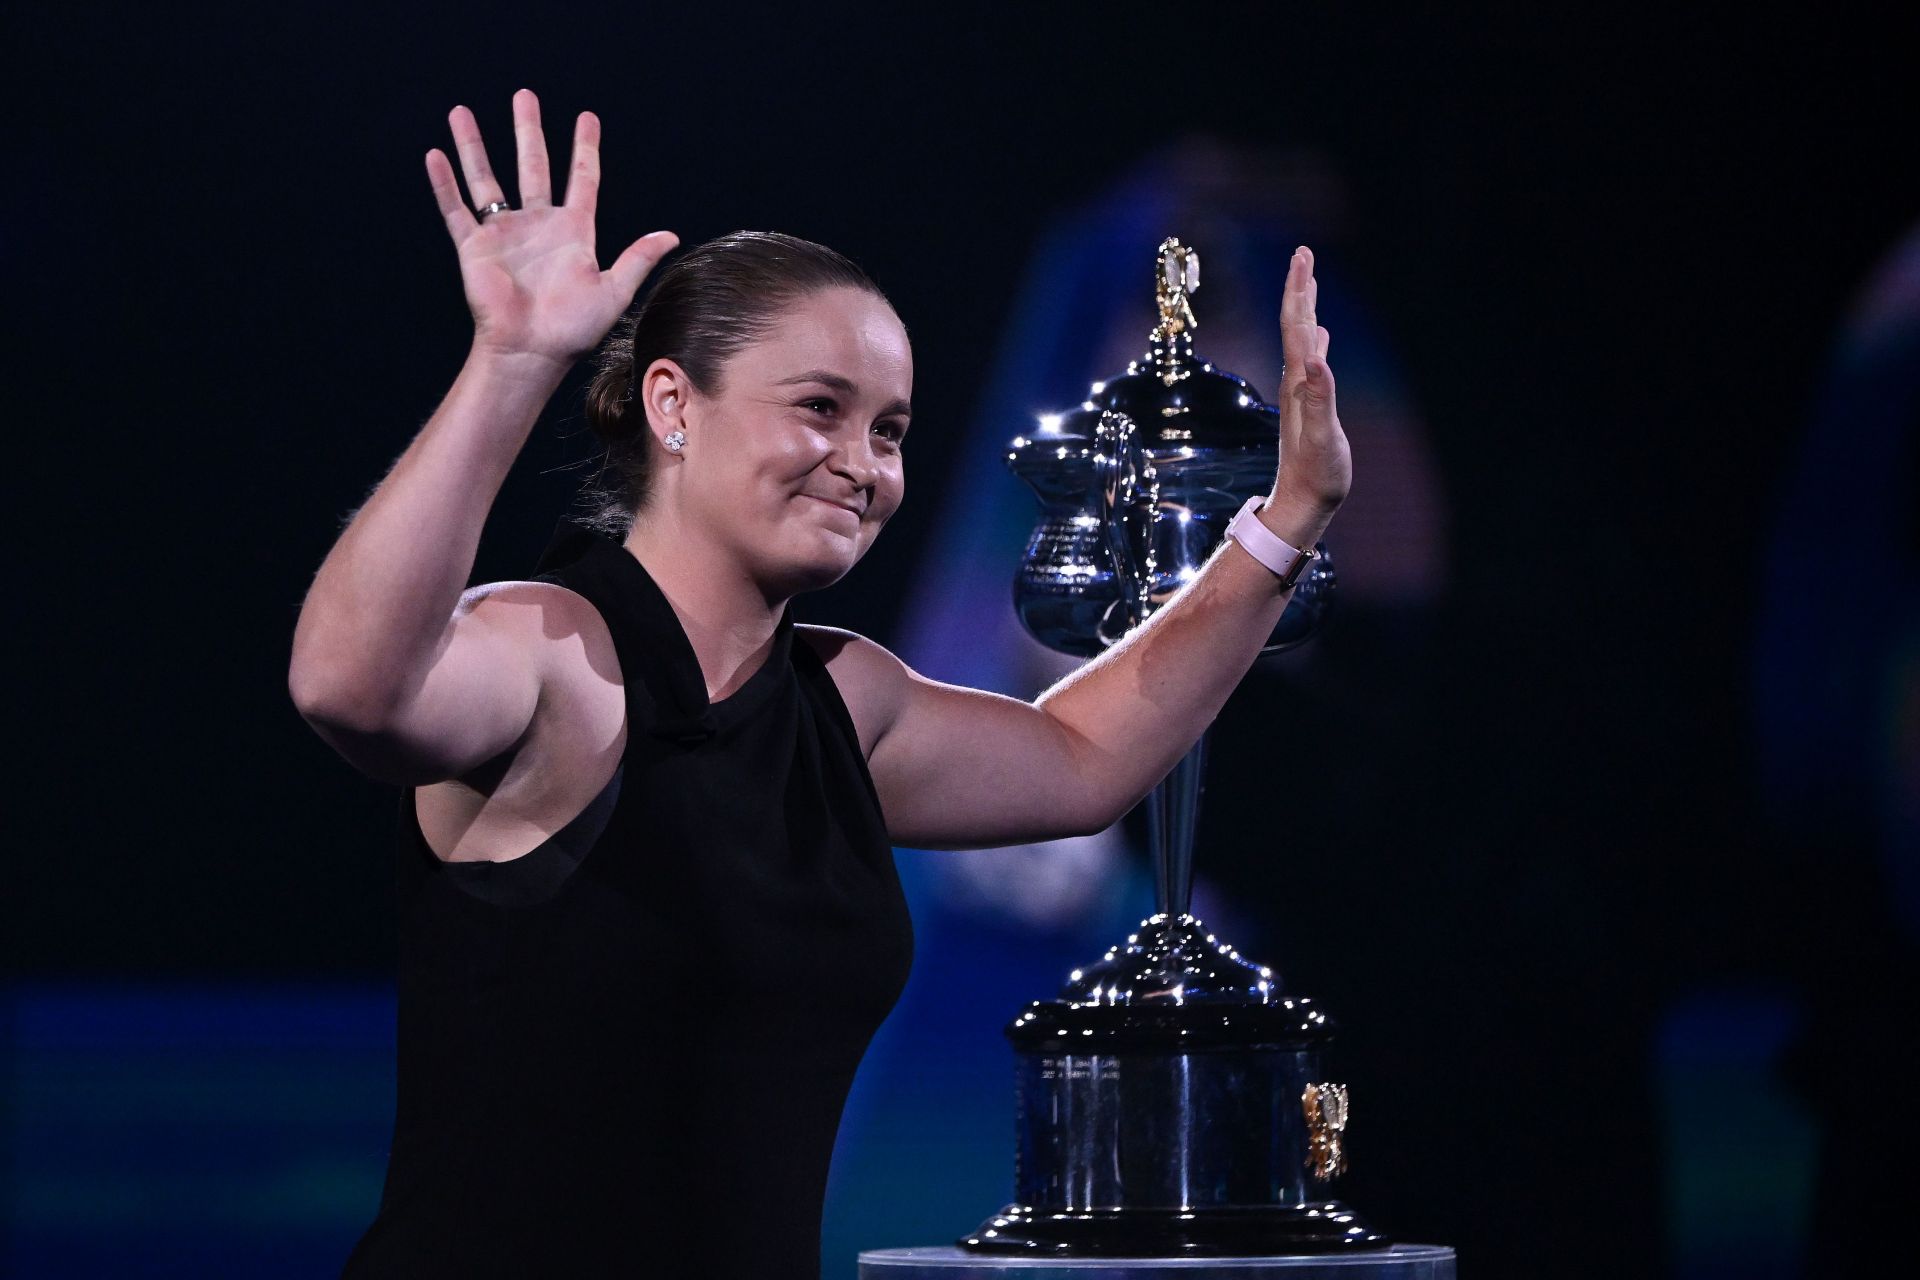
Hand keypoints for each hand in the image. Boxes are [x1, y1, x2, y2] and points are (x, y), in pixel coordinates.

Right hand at [425, 89, 677, 367]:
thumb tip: (671, 235)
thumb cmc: (573, 329)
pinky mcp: (474, 247)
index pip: (582, 179)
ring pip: (486, 179)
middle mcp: (537, 225)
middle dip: (527, 131)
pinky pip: (456, 209)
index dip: (584, 148)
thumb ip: (637, 259)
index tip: (586, 117)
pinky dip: (444, 183)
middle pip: (532, 166)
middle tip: (524, 96)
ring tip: (461, 112)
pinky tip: (435, 154)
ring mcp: (504, 234)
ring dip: (474, 146)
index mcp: (573, 232)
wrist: (531, 352)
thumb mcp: (613, 291)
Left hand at [1269, 246, 1351, 520]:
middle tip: (1303, 253)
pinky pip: (1311, 361)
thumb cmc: (1316, 476)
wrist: (1301, 504)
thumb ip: (1319, 397)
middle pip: (1294, 325)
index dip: (1300, 288)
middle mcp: (1295, 381)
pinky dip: (1315, 340)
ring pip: (1301, 340)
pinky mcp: (1309, 404)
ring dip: (1305, 308)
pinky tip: (1319, 337)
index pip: (1297, 325)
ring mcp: (1301, 392)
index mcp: (1298, 382)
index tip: (1302, 255)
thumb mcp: (1323, 437)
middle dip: (1300, 287)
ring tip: (1309, 284)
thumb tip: (1315, 358)